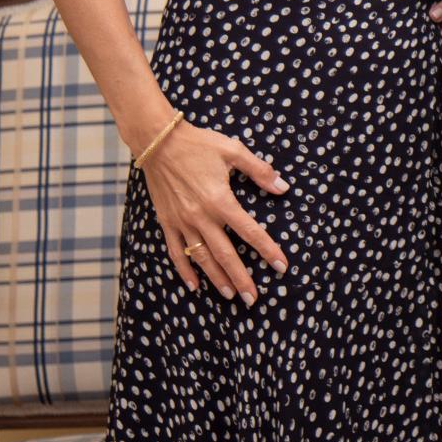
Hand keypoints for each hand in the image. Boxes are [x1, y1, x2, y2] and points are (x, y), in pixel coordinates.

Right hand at [138, 120, 288, 302]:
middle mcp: (201, 216)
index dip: (267, 250)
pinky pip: (176, 251)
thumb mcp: (234, 151)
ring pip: (201, 258)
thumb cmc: (199, 144)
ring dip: (216, 278)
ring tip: (230, 295)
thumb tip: (283, 188)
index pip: (250, 232)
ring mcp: (181, 222)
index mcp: (221, 200)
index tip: (281, 266)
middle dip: (241, 278)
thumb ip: (260, 171)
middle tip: (253, 299)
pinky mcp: (167, 222)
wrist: (158, 142)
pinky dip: (185, 270)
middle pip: (225, 254)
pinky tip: (194, 285)